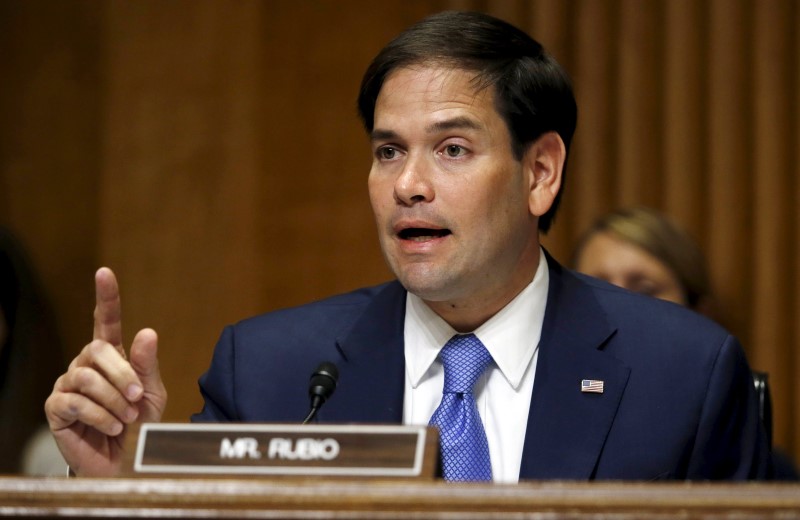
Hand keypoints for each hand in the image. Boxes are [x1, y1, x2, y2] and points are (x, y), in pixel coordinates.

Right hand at [44, 267, 166, 476]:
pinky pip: (75, 402)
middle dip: (123, 374)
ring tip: (126, 418)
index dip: (106, 297)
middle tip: (137, 399)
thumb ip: (147, 365)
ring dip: (114, 400)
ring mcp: (68, 385)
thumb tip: (147, 332)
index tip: (104, 273)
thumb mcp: (152, 394)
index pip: (106, 321)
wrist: (126, 461)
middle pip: (97, 350)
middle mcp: (86, 365)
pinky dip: (99, 415)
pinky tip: (111, 427)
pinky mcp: (56, 408)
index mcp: (112, 357)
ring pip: (86, 377)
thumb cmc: (140, 425)